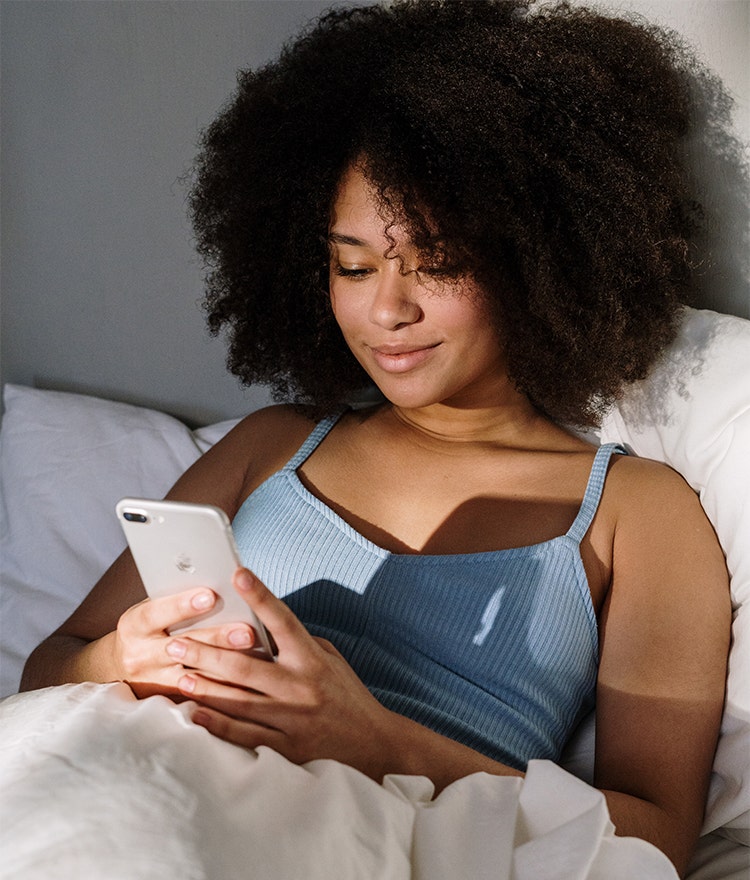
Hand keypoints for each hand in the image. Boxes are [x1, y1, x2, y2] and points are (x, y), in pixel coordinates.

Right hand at [113, 589, 257, 698]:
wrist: (121, 668)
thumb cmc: (149, 627)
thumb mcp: (152, 610)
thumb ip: (175, 601)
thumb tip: (216, 584)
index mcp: (134, 625)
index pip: (157, 613)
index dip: (183, 605)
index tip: (210, 596)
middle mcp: (140, 656)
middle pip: (181, 648)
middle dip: (217, 638)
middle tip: (247, 632)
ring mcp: (153, 682)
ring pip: (194, 677)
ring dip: (226, 668)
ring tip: (255, 658)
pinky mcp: (168, 700)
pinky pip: (199, 697)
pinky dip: (224, 690)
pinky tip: (248, 684)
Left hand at [173, 568, 396, 778]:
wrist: (373, 745)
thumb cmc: (347, 696)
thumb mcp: (330, 659)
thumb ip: (298, 643)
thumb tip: (264, 625)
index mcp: (312, 660)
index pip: (282, 621)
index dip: (260, 596)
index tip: (238, 574)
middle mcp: (300, 687)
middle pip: (245, 666)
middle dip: (206, 651)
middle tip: (176, 641)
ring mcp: (292, 719)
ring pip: (238, 701)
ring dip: (204, 687)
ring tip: (177, 673)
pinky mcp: (287, 748)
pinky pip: (245, 735)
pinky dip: (217, 724)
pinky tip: (195, 713)